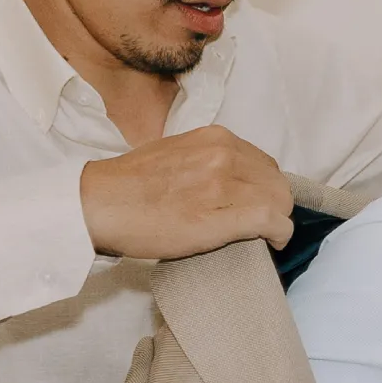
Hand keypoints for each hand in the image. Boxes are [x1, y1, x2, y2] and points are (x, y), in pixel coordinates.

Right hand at [78, 126, 294, 260]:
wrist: (101, 204)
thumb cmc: (129, 184)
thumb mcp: (174, 153)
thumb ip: (204, 158)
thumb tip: (223, 177)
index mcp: (214, 138)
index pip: (262, 162)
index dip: (263, 186)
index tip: (256, 202)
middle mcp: (225, 155)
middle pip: (276, 181)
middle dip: (275, 203)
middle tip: (263, 224)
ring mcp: (226, 184)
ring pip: (280, 201)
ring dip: (278, 220)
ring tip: (265, 236)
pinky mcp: (224, 216)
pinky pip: (274, 221)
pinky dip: (280, 234)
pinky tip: (273, 243)